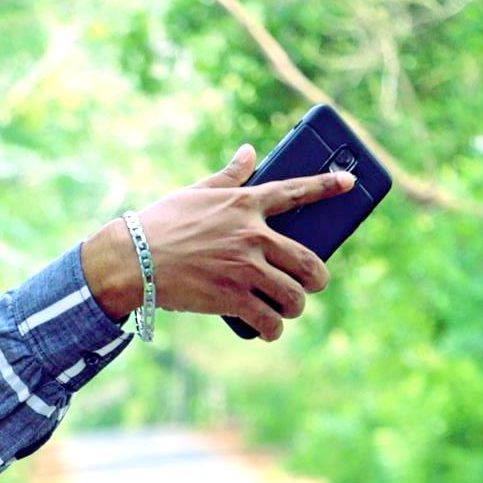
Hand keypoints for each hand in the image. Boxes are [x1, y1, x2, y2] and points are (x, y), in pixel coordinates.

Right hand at [81, 145, 354, 341]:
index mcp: (245, 204)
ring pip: (292, 296)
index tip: (350, 184)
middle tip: (310, 286)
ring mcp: (245, 269)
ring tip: (286, 310)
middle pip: (308, 261)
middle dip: (316, 279)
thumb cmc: (160, 224)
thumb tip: (250, 151)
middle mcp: (252, 235)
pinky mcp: (232, 299)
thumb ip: (229, 175)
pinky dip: (272, 330)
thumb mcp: (196, 191)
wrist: (132, 260)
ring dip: (294, 307)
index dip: (326, 187)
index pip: (295, 192)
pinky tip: (268, 331)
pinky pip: (268, 320)